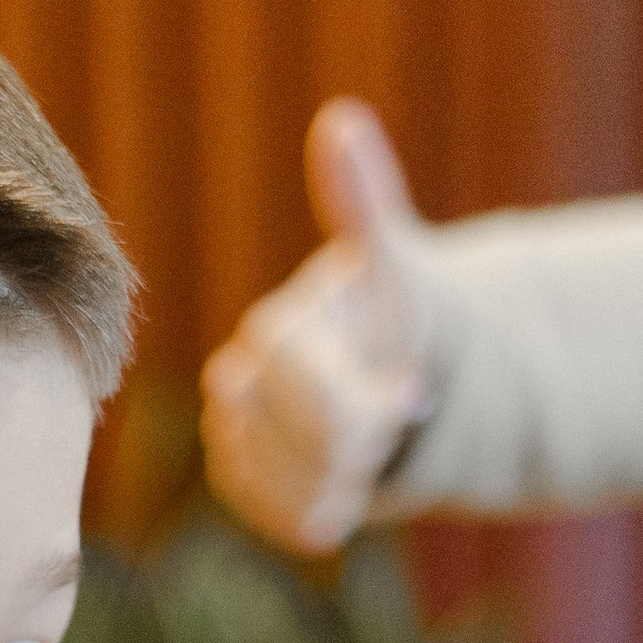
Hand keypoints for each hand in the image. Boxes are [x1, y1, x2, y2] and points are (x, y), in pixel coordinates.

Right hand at [201, 98, 432, 549]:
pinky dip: (332, 507)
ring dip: (356, 479)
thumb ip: (365, 204)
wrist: (385, 368)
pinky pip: (293, 522)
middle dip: (372, 445)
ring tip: (367, 441)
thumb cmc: (392, 315)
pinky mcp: (240, 483)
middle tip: (389, 413)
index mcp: (273, 333)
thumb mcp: (396, 266)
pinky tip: (344, 474)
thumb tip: (340, 121)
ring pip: (304, 498)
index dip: (380, 411)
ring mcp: (231, 437)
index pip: (328, 411)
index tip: (411, 389)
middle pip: (320, 459)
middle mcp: (235, 382)